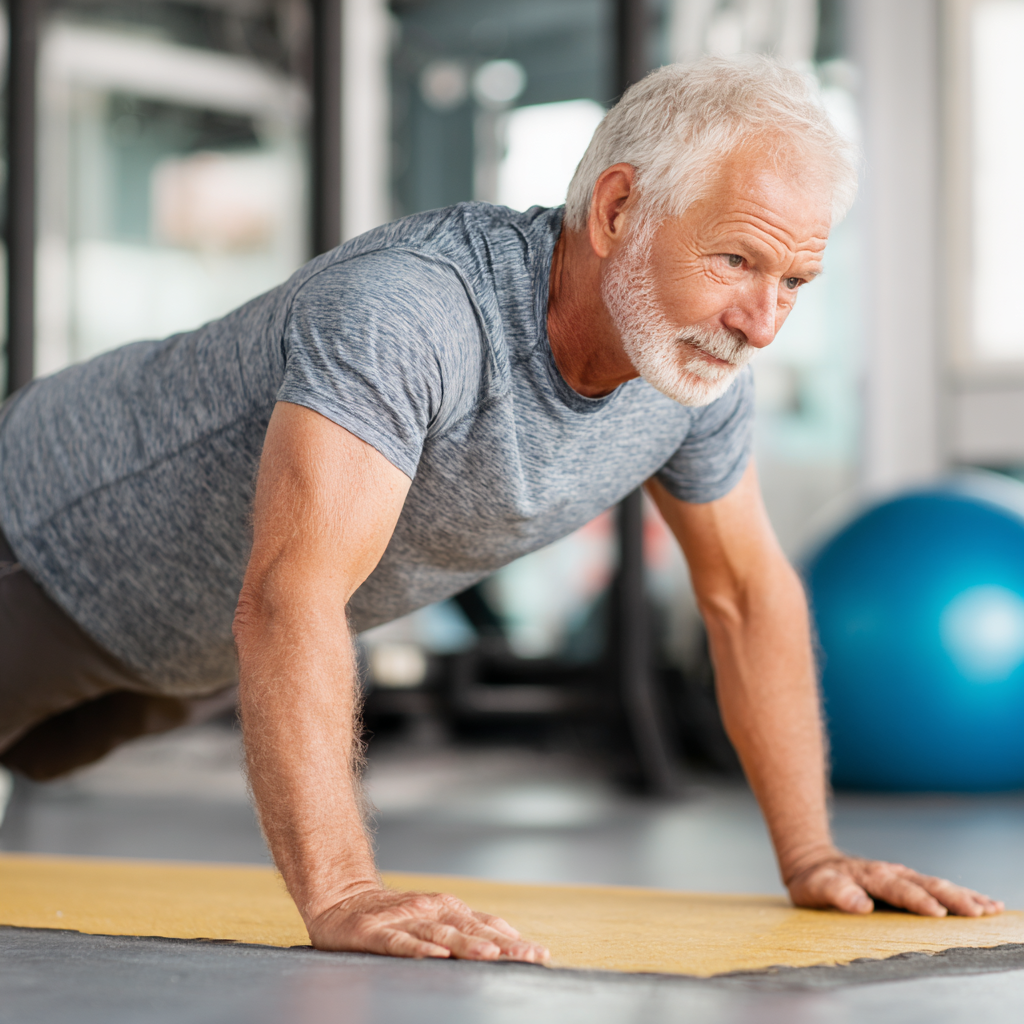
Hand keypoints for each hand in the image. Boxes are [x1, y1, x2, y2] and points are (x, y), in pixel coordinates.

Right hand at [308, 887, 549, 961]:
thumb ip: (465, 929)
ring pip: (440, 935)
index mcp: (446, 911)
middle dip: (502, 945)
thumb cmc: (392, 915)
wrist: (339, 899)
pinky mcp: (374, 932)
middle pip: (470, 930)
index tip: (540, 955)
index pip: (486, 926)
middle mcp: (429, 912)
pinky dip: (417, 949)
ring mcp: (403, 920)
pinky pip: (398, 942)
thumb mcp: (432, 919)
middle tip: (530, 957)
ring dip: (468, 944)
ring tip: (492, 955)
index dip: (513, 940)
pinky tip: (435, 956)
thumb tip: (507, 942)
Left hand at [785, 852, 1004, 917]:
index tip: (937, 912)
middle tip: (977, 912)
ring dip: (963, 896)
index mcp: (870, 876)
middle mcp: (890, 873)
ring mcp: (901, 876)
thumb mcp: (815, 886)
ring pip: (936, 884)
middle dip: (952, 898)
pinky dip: (962, 895)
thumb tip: (861, 904)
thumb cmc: (815, 881)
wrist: (814, 862)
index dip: (916, 900)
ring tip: (991, 908)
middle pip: (925, 884)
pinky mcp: (907, 883)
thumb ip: (836, 893)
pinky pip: (937, 888)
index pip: (896, 889)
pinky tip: (984, 904)